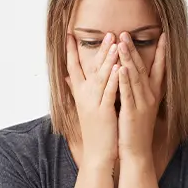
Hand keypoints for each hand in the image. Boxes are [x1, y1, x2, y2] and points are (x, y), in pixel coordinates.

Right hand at [65, 32, 120, 167]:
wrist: (97, 155)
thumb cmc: (94, 131)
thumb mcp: (83, 108)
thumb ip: (75, 91)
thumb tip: (68, 77)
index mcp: (80, 94)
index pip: (73, 67)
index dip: (71, 51)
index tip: (69, 34)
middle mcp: (84, 96)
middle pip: (90, 67)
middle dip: (98, 49)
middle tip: (107, 32)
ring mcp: (94, 103)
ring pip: (100, 76)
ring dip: (107, 58)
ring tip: (114, 42)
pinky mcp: (104, 112)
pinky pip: (109, 92)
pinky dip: (113, 78)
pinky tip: (119, 66)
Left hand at [116, 31, 166, 160]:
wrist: (136, 152)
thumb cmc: (135, 130)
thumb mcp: (138, 107)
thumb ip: (135, 90)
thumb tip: (131, 75)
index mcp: (153, 95)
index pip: (159, 69)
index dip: (162, 52)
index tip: (164, 35)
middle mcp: (150, 97)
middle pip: (142, 68)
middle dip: (134, 49)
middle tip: (126, 32)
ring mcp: (142, 104)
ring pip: (134, 77)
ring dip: (128, 58)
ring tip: (121, 42)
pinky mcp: (132, 112)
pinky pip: (128, 93)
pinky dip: (124, 80)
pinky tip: (120, 68)